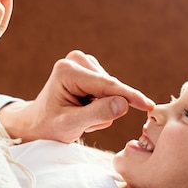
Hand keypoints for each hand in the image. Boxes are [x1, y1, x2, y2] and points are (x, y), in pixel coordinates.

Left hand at [0, 50, 155, 142]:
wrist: (38, 124)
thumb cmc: (49, 126)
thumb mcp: (71, 125)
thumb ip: (97, 114)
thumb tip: (124, 104)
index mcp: (67, 71)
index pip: (107, 85)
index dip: (130, 96)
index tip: (149, 106)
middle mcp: (77, 60)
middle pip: (111, 87)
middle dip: (106, 109)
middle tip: (84, 123)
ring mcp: (85, 63)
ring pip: (112, 91)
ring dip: (102, 109)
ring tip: (81, 116)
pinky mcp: (92, 70)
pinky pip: (110, 92)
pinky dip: (101, 105)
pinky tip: (85, 110)